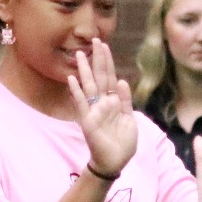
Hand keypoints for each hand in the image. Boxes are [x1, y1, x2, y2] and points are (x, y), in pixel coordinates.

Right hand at [67, 40, 136, 177]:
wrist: (116, 162)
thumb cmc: (123, 142)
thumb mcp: (130, 118)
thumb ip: (125, 100)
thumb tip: (121, 80)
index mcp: (113, 101)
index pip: (109, 77)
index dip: (107, 61)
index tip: (104, 45)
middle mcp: (101, 103)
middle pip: (99, 77)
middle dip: (97, 59)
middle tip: (95, 39)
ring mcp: (93, 111)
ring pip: (89, 86)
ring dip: (84, 70)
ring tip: (80, 55)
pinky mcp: (87, 121)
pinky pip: (81, 104)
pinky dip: (77, 92)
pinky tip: (72, 79)